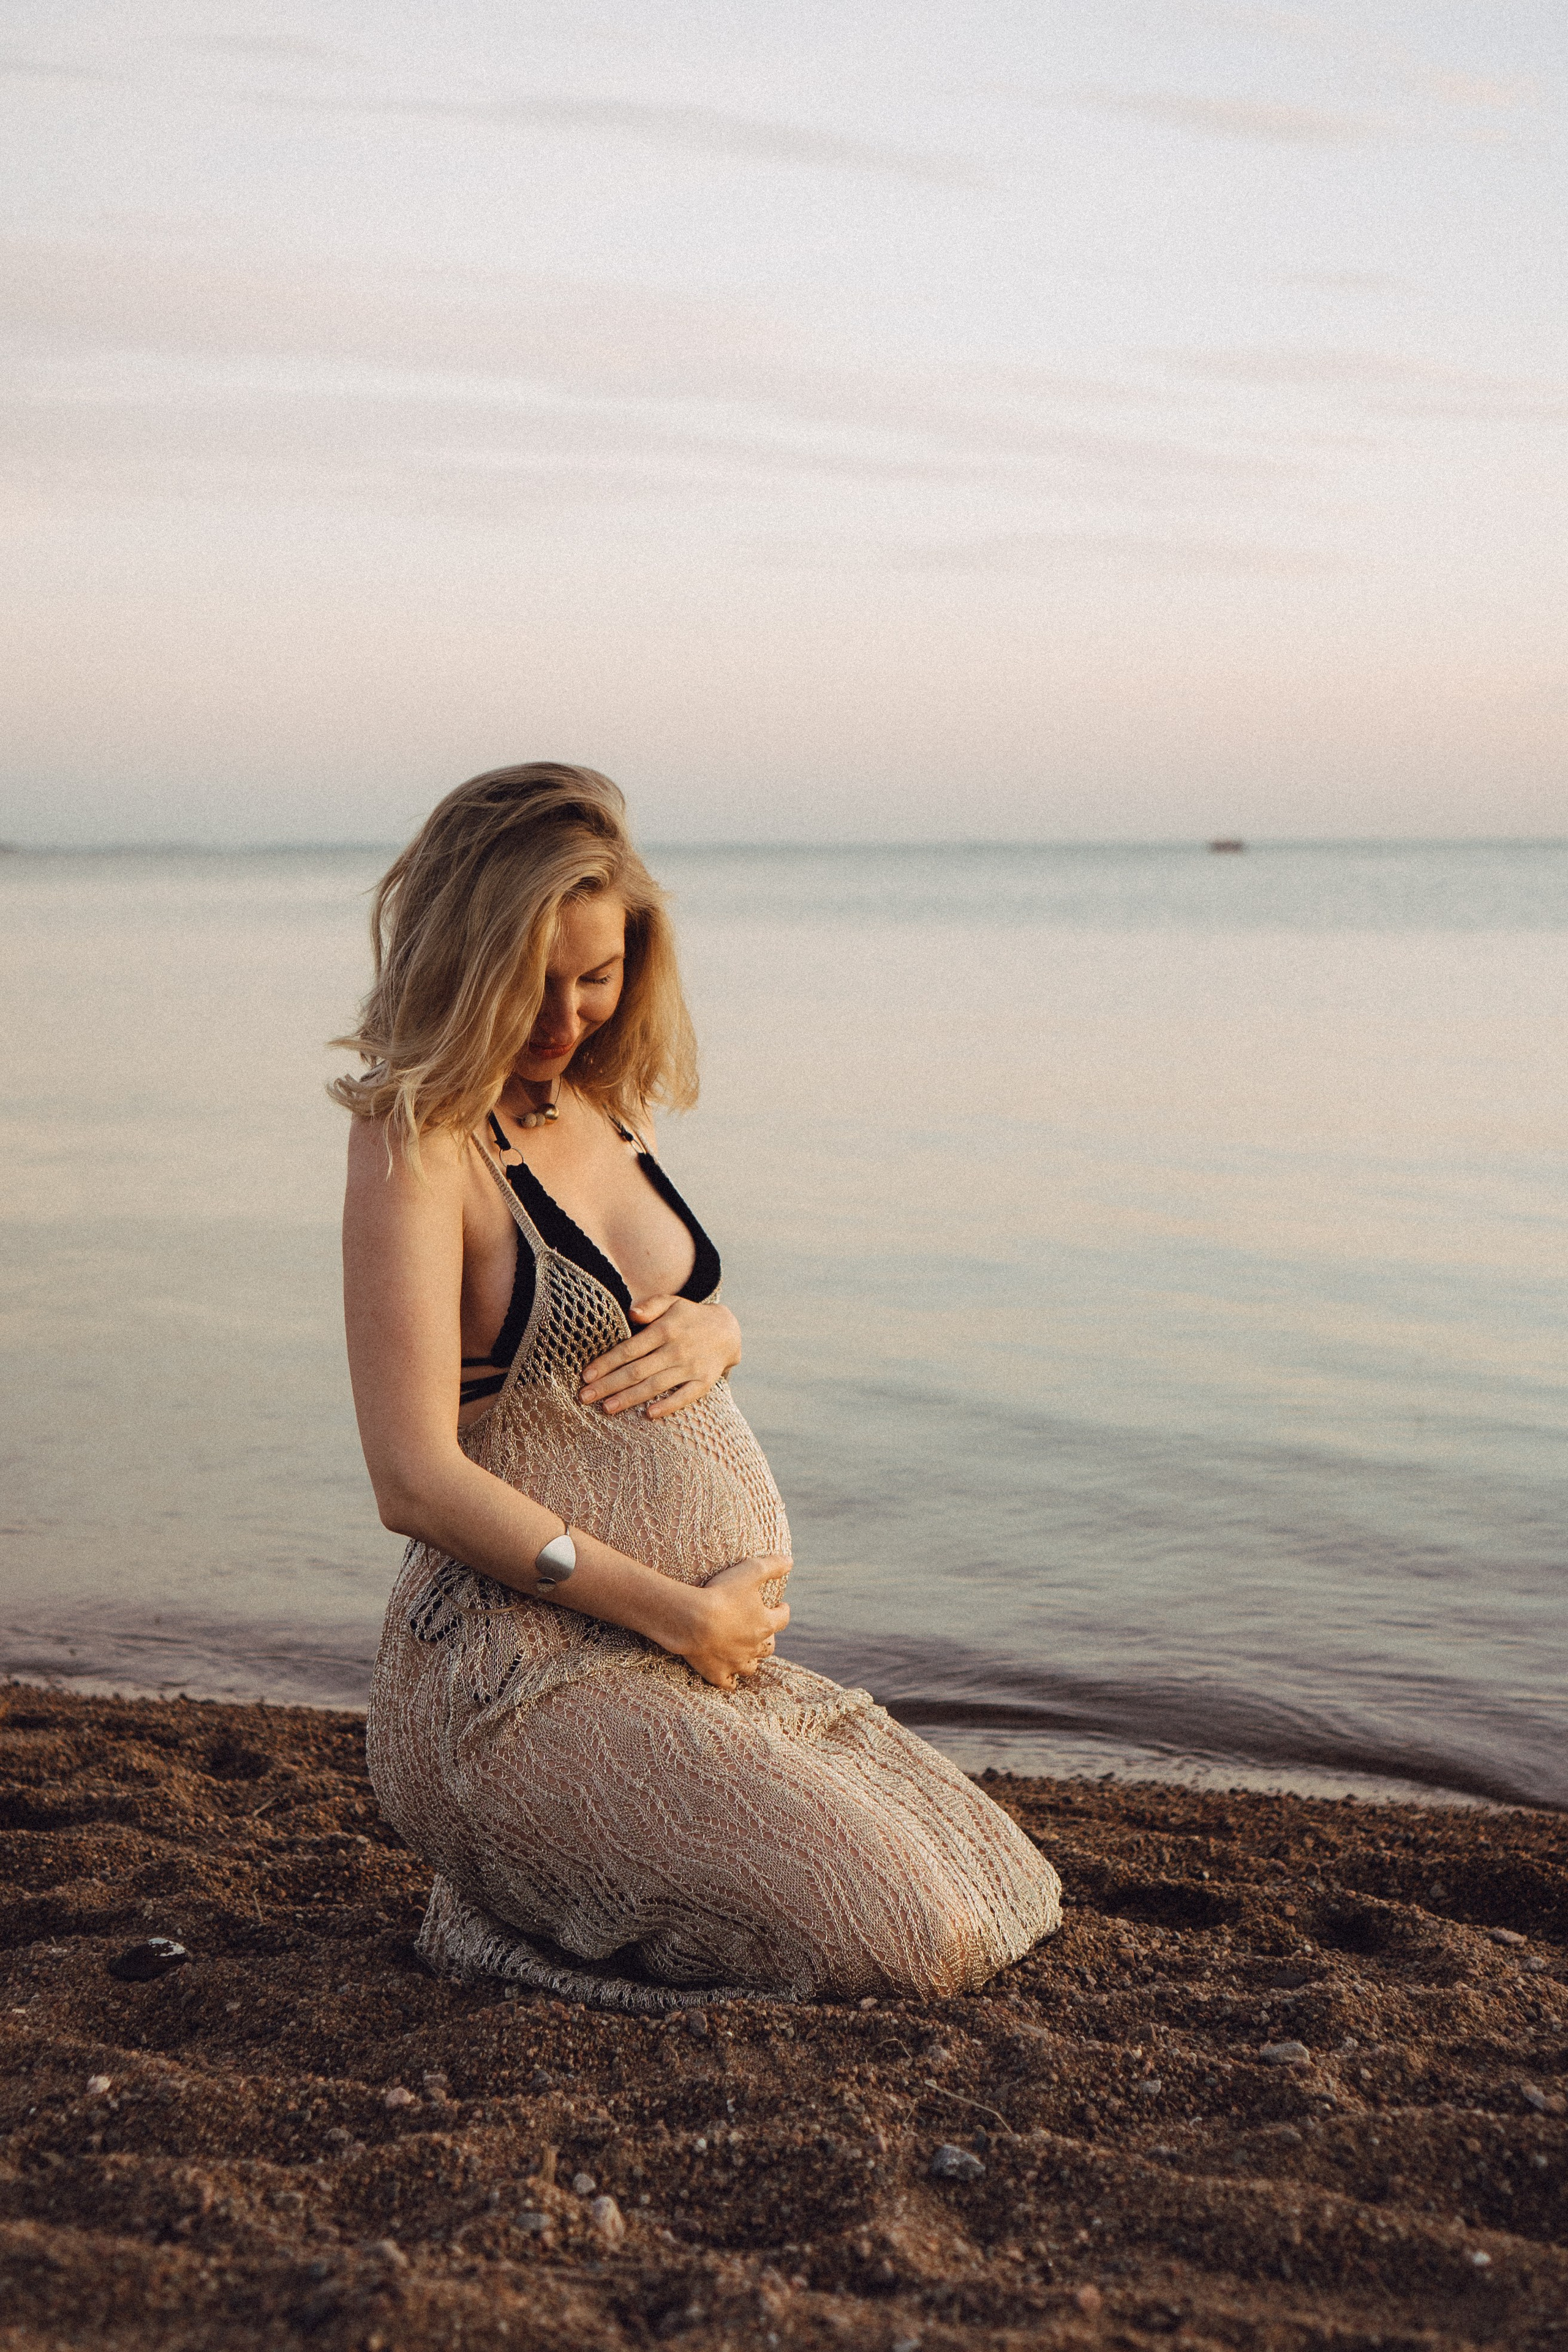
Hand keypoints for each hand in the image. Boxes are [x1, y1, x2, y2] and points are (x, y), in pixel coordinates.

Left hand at [580, 1297, 740, 1420]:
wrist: (727, 1331)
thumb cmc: (688, 1316)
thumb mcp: (671, 1302)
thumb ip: (650, 1305)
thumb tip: (632, 1313)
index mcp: (665, 1329)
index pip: (629, 1350)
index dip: (606, 1363)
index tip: (586, 1376)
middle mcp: (676, 1350)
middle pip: (636, 1371)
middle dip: (608, 1385)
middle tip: (584, 1397)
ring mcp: (691, 1367)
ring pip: (655, 1385)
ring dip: (630, 1398)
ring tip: (606, 1408)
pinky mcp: (704, 1382)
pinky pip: (685, 1397)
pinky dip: (669, 1406)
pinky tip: (649, 1414)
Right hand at [668, 1555, 790, 1690]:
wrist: (691, 1620)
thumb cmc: (721, 1594)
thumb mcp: (750, 1571)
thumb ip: (772, 1565)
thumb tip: (790, 1561)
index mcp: (765, 1624)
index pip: (782, 1618)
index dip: (783, 1611)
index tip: (781, 1605)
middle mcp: (754, 1647)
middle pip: (768, 1646)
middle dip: (768, 1638)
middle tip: (763, 1631)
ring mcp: (736, 1663)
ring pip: (751, 1667)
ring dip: (752, 1660)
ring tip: (748, 1653)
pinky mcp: (717, 1673)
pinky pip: (729, 1684)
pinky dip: (731, 1681)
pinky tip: (731, 1679)